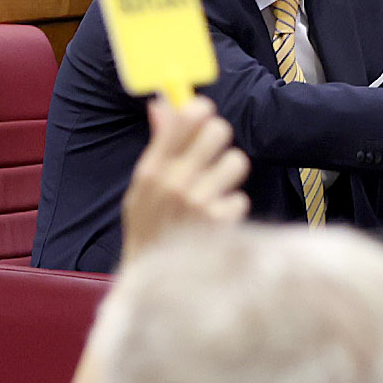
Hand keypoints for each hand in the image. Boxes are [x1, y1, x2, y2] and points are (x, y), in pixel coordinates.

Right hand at [121, 95, 248, 256]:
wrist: (152, 278)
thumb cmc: (148, 227)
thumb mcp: (141, 188)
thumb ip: (158, 145)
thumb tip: (162, 104)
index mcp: (152, 168)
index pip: (184, 117)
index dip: (200, 110)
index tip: (201, 116)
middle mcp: (174, 181)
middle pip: (218, 130)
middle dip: (218, 139)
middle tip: (212, 154)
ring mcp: (198, 201)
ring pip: (237, 160)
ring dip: (230, 174)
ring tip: (216, 188)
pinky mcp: (219, 222)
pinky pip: (241, 198)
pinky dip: (231, 208)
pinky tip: (217, 217)